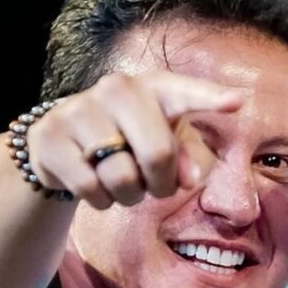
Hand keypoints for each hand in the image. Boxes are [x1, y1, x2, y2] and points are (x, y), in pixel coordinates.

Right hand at [27, 72, 243, 208]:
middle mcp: (115, 89)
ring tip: (122, 184)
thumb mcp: (162, 143)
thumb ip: (184, 158)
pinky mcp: (49, 136)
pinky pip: (88, 186)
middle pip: (157, 152)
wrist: (62, 142)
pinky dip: (99, 200)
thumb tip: (189, 178)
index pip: (184, 92)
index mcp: (152, 87)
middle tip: (155, 187)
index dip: (210, 98)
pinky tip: (95, 185)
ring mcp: (78, 109)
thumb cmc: (128, 141)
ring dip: (128, 195)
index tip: (238, 101)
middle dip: (161, 182)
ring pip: (121, 176)